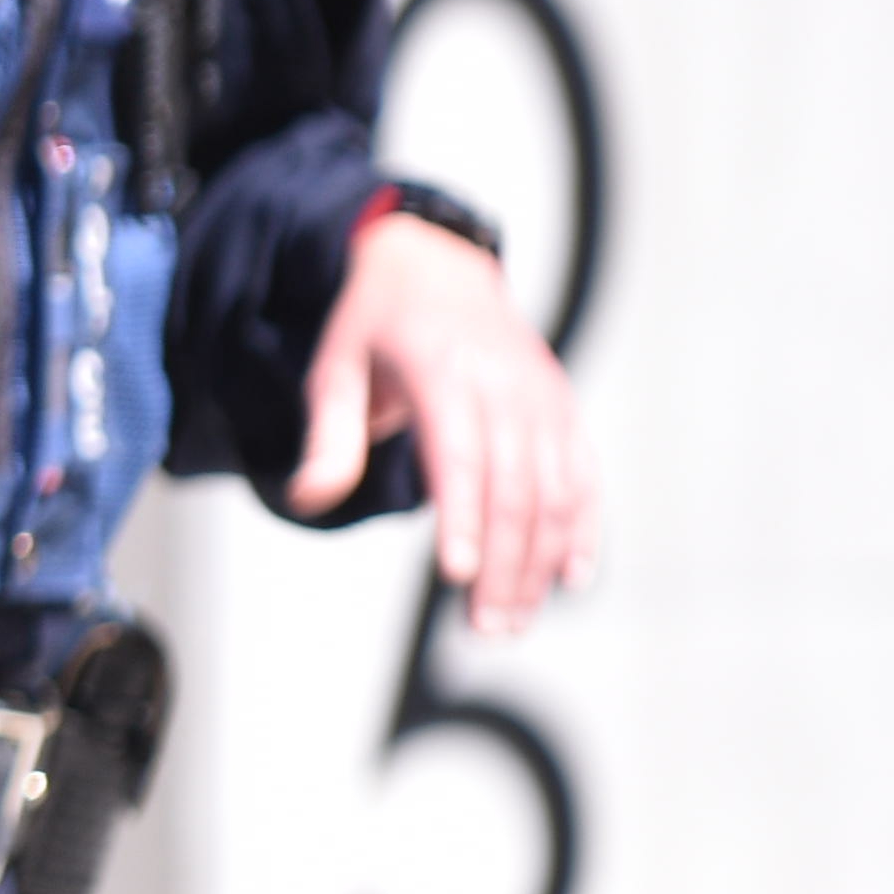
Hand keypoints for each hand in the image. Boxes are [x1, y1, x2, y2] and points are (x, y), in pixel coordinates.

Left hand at [289, 207, 591, 638]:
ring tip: (513, 619)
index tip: (459, 577)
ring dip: (540, 560)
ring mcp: (542, 397)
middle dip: (504, 564)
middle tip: (484, 628)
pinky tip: (570, 577)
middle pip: (515, 488)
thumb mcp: (334, 368)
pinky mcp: (562, 408)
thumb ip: (329, 437)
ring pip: (556, 490)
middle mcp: (504, 384)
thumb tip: (309, 499)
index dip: (464, 518)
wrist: (436, 265)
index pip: (460, 455)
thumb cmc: (374, 326)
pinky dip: (583, 527)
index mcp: (442, 371)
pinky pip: (583, 474)